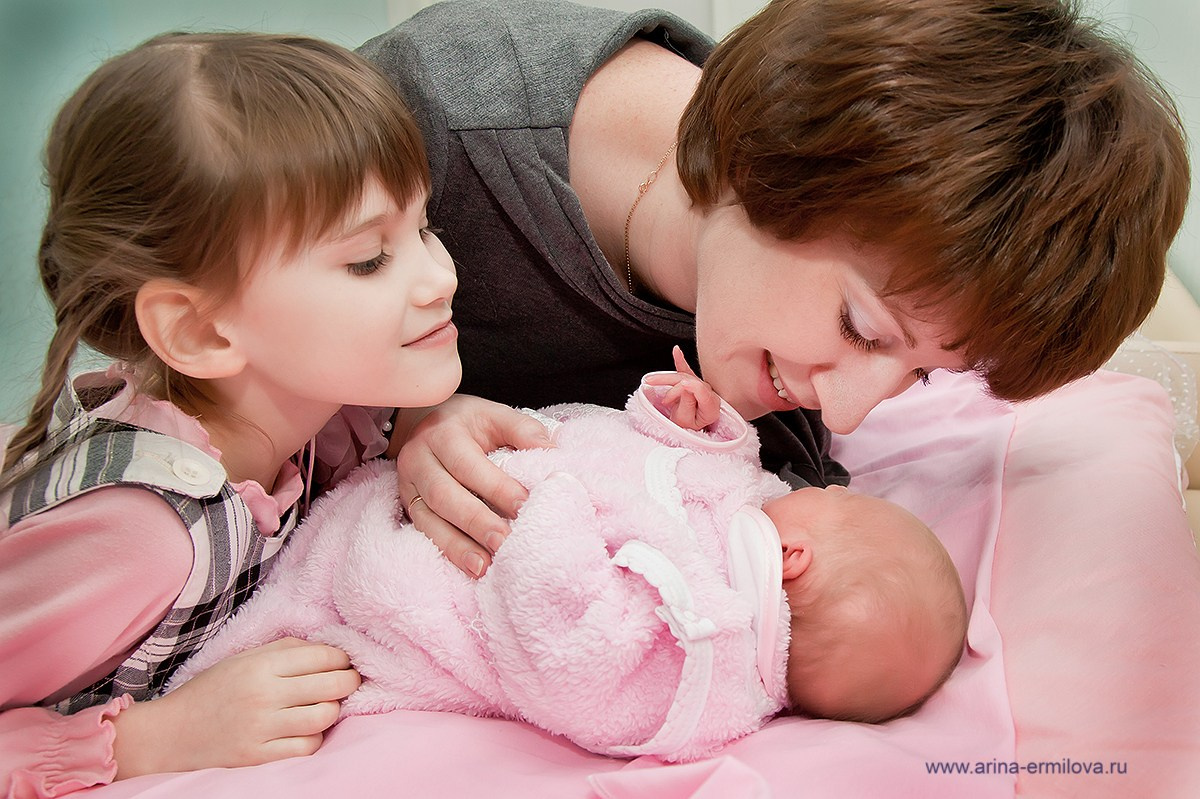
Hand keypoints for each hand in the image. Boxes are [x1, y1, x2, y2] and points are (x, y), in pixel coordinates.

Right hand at [112, 638, 359, 777]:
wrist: (170, 734)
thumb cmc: (211, 690)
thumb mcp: (243, 658)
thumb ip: (285, 649)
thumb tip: (327, 647)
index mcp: (260, 665)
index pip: (322, 656)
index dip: (342, 657)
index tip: (344, 660)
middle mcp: (264, 695)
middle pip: (332, 685)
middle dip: (349, 680)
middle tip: (350, 680)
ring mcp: (262, 728)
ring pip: (325, 716)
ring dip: (333, 710)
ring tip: (327, 705)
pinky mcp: (260, 756)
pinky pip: (308, 746)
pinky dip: (315, 737)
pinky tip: (307, 730)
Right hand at [395, 394, 553, 577]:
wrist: (423, 423)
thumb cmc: (467, 423)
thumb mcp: (494, 415)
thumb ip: (522, 430)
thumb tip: (553, 452)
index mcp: (443, 434)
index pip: (468, 464)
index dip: (495, 487)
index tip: (523, 506)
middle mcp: (419, 459)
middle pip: (444, 495)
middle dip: (476, 522)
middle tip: (504, 541)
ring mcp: (409, 486)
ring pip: (429, 519)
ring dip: (458, 545)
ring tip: (484, 566)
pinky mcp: (408, 507)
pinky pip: (424, 533)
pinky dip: (448, 551)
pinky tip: (471, 567)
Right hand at [642, 346, 721, 430]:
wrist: (690, 431)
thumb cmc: (687, 429)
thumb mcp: (685, 422)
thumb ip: (688, 404)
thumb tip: (685, 385)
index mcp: (711, 406)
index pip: (699, 389)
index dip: (685, 388)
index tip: (670, 394)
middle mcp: (709, 394)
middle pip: (689, 380)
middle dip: (669, 383)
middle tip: (651, 387)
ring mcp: (702, 387)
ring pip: (683, 376)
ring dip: (665, 377)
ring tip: (649, 380)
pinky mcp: (694, 383)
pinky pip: (687, 370)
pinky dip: (680, 361)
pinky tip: (676, 350)